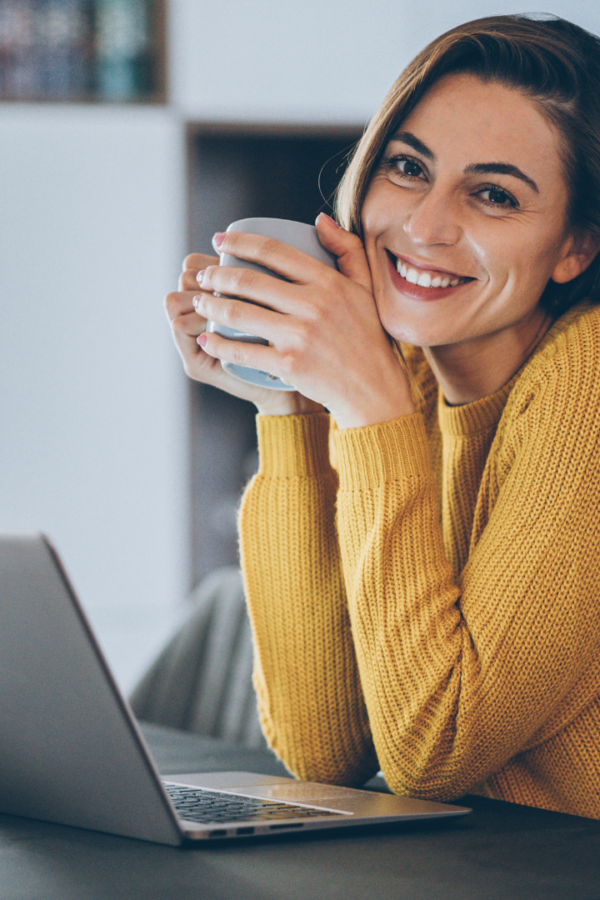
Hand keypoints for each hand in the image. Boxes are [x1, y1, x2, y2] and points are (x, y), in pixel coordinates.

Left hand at [195, 215, 414, 428]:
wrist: (372, 389)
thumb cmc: (367, 337)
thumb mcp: (366, 288)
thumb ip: (347, 249)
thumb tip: (318, 220)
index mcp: (328, 282)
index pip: (274, 251)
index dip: (239, 242)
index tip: (219, 241)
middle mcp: (313, 305)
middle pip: (249, 281)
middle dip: (216, 275)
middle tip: (204, 275)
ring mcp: (299, 336)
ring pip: (239, 313)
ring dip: (210, 305)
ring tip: (199, 302)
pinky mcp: (288, 365)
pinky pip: (242, 351)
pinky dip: (218, 344)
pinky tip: (206, 339)